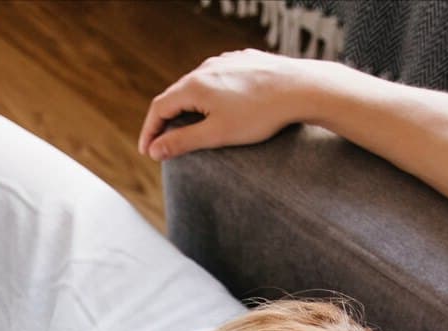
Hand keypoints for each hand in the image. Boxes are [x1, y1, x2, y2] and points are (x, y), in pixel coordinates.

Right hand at [138, 50, 330, 159]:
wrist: (300, 88)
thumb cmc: (259, 114)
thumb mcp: (217, 134)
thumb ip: (183, 142)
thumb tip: (154, 150)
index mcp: (194, 86)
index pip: (159, 108)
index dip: (149, 131)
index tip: (147, 151)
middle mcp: (205, 68)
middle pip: (176, 94)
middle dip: (166, 119)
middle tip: (163, 142)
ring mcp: (225, 61)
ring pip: (197, 85)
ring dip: (187, 106)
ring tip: (188, 126)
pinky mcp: (243, 61)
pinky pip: (218, 78)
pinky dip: (209, 95)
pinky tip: (220, 107)